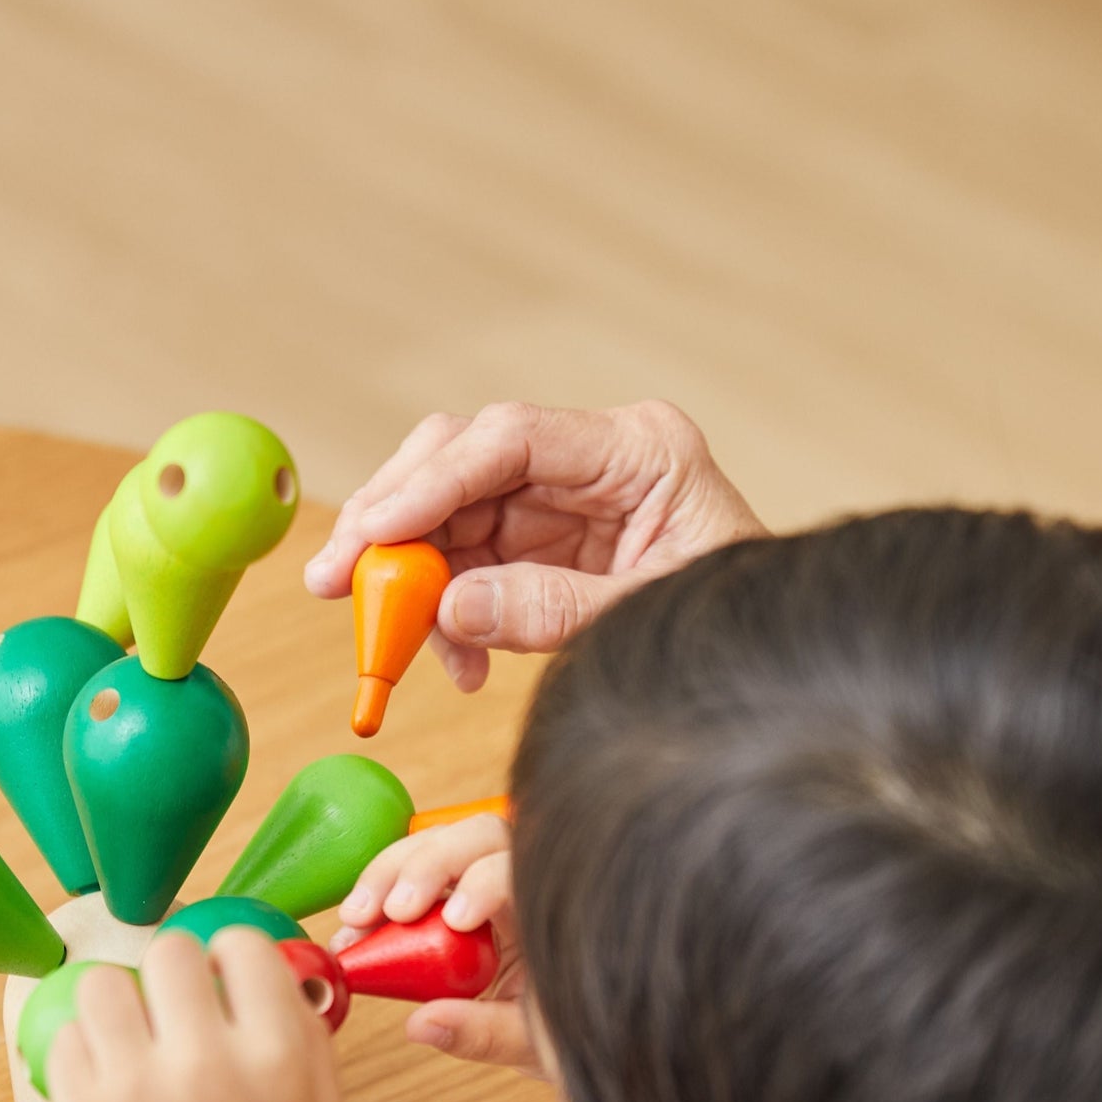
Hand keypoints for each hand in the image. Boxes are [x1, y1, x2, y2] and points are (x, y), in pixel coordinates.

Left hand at [33, 930, 343, 1101]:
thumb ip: (306, 1037)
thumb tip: (269, 967)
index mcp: (278, 1059)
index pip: (242, 947)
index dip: (231, 958)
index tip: (223, 980)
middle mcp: (207, 1061)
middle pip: (170, 951)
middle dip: (173, 974)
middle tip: (176, 1010)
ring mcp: (137, 1085)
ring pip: (102, 982)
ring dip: (119, 1002)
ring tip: (134, 1038)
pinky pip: (66, 1036)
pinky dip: (87, 1050)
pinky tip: (112, 1080)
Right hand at [304, 400, 763, 691]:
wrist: (768, 664)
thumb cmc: (731, 633)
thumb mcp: (642, 621)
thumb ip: (551, 611)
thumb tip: (452, 607)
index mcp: (640, 450)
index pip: (511, 437)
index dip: (431, 480)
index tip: (373, 532)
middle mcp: (592, 461)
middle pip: (461, 460)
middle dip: (392, 521)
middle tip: (333, 584)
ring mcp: (563, 500)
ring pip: (449, 512)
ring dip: (409, 578)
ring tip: (393, 649)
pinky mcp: (543, 543)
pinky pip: (466, 562)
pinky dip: (444, 612)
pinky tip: (456, 664)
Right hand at [336, 816, 535, 1071]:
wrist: (567, 1021)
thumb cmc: (557, 1025)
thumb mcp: (527, 1040)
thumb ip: (481, 1031)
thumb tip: (421, 1024)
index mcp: (547, 908)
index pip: (518, 869)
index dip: (484, 883)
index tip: (454, 922)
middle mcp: (518, 877)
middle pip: (474, 835)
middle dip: (424, 865)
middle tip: (389, 912)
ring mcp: (482, 875)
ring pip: (436, 841)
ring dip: (389, 872)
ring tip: (356, 920)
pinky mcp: (451, 885)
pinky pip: (414, 867)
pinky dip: (381, 888)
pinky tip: (357, 925)